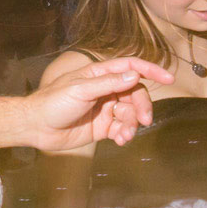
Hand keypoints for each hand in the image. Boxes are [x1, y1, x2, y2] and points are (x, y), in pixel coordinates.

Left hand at [28, 56, 172, 150]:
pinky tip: (120, 140)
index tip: (169, 77)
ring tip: (124, 135)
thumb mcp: (80, 90)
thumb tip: (135, 76)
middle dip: (142, 105)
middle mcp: (104, 90)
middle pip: (135, 93)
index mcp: (97, 74)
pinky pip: (122, 128)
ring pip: (131, 113)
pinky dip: (125, 134)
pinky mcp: (102, 127)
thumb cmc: (52, 103)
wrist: (36, 127)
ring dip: (132, 124)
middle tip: (143, 119)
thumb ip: (108, 83)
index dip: (150, 70)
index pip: (129, 67)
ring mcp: (104, 108)